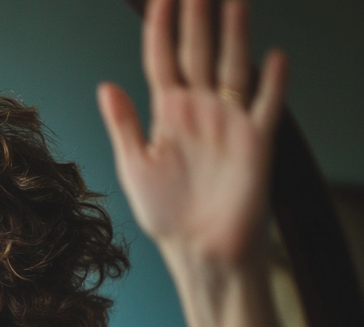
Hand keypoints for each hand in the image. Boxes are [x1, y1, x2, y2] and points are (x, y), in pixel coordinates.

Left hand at [99, 0, 300, 326]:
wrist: (198, 250)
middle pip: (198, 53)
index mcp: (167, 114)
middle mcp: (199, 110)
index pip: (162, 60)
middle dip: (197, 18)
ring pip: (232, 67)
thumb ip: (123, 124)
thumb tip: (105, 85)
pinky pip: (265, 106)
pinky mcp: (255, 143)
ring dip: (234, 35)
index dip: (160, 29)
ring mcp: (229, 122)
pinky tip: (273, 57)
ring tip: (234, 1)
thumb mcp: (133, 166)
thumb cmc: (165, 214)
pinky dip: (271, 82)